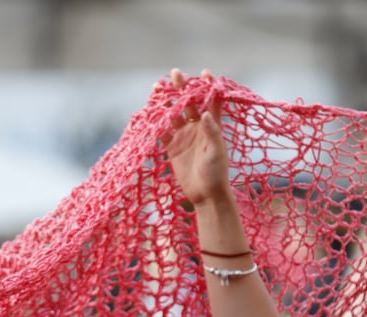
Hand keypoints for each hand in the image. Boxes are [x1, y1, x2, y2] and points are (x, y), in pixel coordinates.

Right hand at [162, 69, 231, 206]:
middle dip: (182, 88)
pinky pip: (163, 131)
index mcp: (212, 125)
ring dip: (166, 101)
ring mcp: (184, 136)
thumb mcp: (216, 152)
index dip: (209, 86)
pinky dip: (156, 122)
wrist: (206, 195)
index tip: (204, 73)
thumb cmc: (217, 173)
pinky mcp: (173, 147)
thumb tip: (205, 114)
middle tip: (175, 73)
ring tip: (157, 88)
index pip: (211, 101)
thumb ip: (211, 133)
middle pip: (189, 102)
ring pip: (173, 113)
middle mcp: (197, 127)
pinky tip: (149, 112)